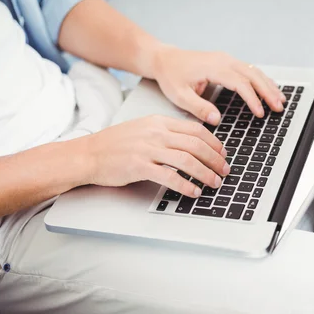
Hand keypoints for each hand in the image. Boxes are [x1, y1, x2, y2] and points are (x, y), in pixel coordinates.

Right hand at [84, 115, 229, 196]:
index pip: (194, 129)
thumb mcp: (142, 129)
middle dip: (215, 159)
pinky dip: (186, 185)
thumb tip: (189, 142)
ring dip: (205, 173)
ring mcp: (148, 149)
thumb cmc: (113, 144)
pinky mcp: (140, 166)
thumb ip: (164, 132)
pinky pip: (170, 176)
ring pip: (187, 160)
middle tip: (224, 170)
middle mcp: (155, 133)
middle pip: (196, 144)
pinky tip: (194, 192)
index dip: (213, 142)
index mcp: (158, 122)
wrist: (88, 154)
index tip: (222, 153)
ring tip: (214, 182)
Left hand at [151, 46, 286, 124]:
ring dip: (268, 85)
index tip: (260, 113)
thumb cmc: (171, 75)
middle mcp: (223, 60)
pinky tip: (269, 89)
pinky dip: (262, 80)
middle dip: (268, 92)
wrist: (165, 59)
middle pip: (253, 75)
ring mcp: (227, 59)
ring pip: (254, 71)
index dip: (252, 98)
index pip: (240, 83)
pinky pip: (249, 70)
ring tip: (280, 100)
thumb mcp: (179, 95)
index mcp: (213, 67)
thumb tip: (216, 119)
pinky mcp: (227, 62)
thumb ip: (197, 107)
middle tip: (279, 107)